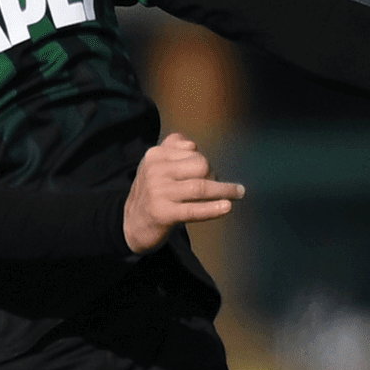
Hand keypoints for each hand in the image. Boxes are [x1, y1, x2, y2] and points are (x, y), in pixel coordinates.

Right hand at [124, 132, 245, 253]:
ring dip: (225, 190)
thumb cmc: (152, 192)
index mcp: (155, 155)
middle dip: (214, 175)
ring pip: (201, 187)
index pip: (193, 152)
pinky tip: (227, 207)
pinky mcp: (163, 213)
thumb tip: (192, 144)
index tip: (210, 174)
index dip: (206, 164)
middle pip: (200, 165)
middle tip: (219, 187)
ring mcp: (158, 192)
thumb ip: (172, 147)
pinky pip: (194, 209)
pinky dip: (213, 208)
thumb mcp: (155, 165)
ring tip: (238, 193)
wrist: (132, 224)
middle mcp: (155, 170)